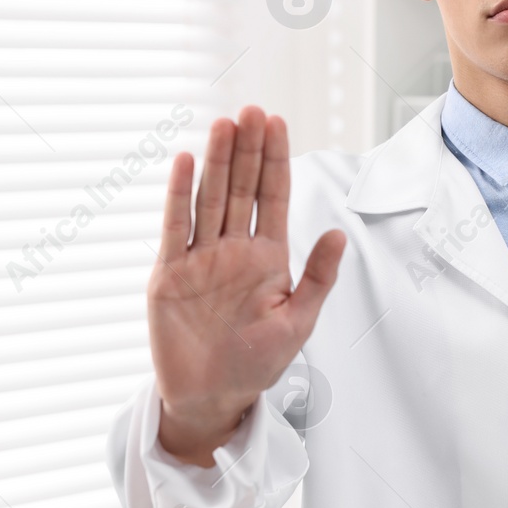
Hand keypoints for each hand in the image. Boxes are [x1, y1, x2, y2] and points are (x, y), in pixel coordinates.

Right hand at [148, 106, 345, 466]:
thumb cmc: (256, 363)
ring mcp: (200, 258)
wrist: (212, 398)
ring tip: (224, 124)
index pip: (274, 197)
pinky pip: (175, 227)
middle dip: (247, 149)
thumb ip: (317, 278)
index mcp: (268, 258)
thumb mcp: (297, 322)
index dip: (275, 160)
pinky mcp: (169, 273)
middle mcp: (233, 249)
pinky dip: (179, 195)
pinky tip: (185, 162)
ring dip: (216, 162)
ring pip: (210, 199)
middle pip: (241, 188)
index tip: (277, 122)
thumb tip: (338, 233)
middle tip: (252, 110)